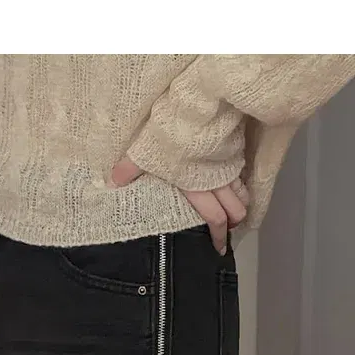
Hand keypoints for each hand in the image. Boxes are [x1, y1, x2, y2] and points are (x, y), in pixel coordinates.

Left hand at [108, 141, 248, 239]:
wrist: (198, 107)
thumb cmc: (173, 132)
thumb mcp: (145, 151)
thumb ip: (130, 168)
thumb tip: (112, 182)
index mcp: (196, 186)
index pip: (214, 218)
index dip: (218, 235)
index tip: (219, 247)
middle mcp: (216, 180)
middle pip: (235, 209)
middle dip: (234, 223)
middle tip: (228, 229)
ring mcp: (228, 165)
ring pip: (242, 192)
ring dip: (240, 204)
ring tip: (235, 210)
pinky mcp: (234, 149)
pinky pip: (241, 173)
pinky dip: (241, 184)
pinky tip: (235, 182)